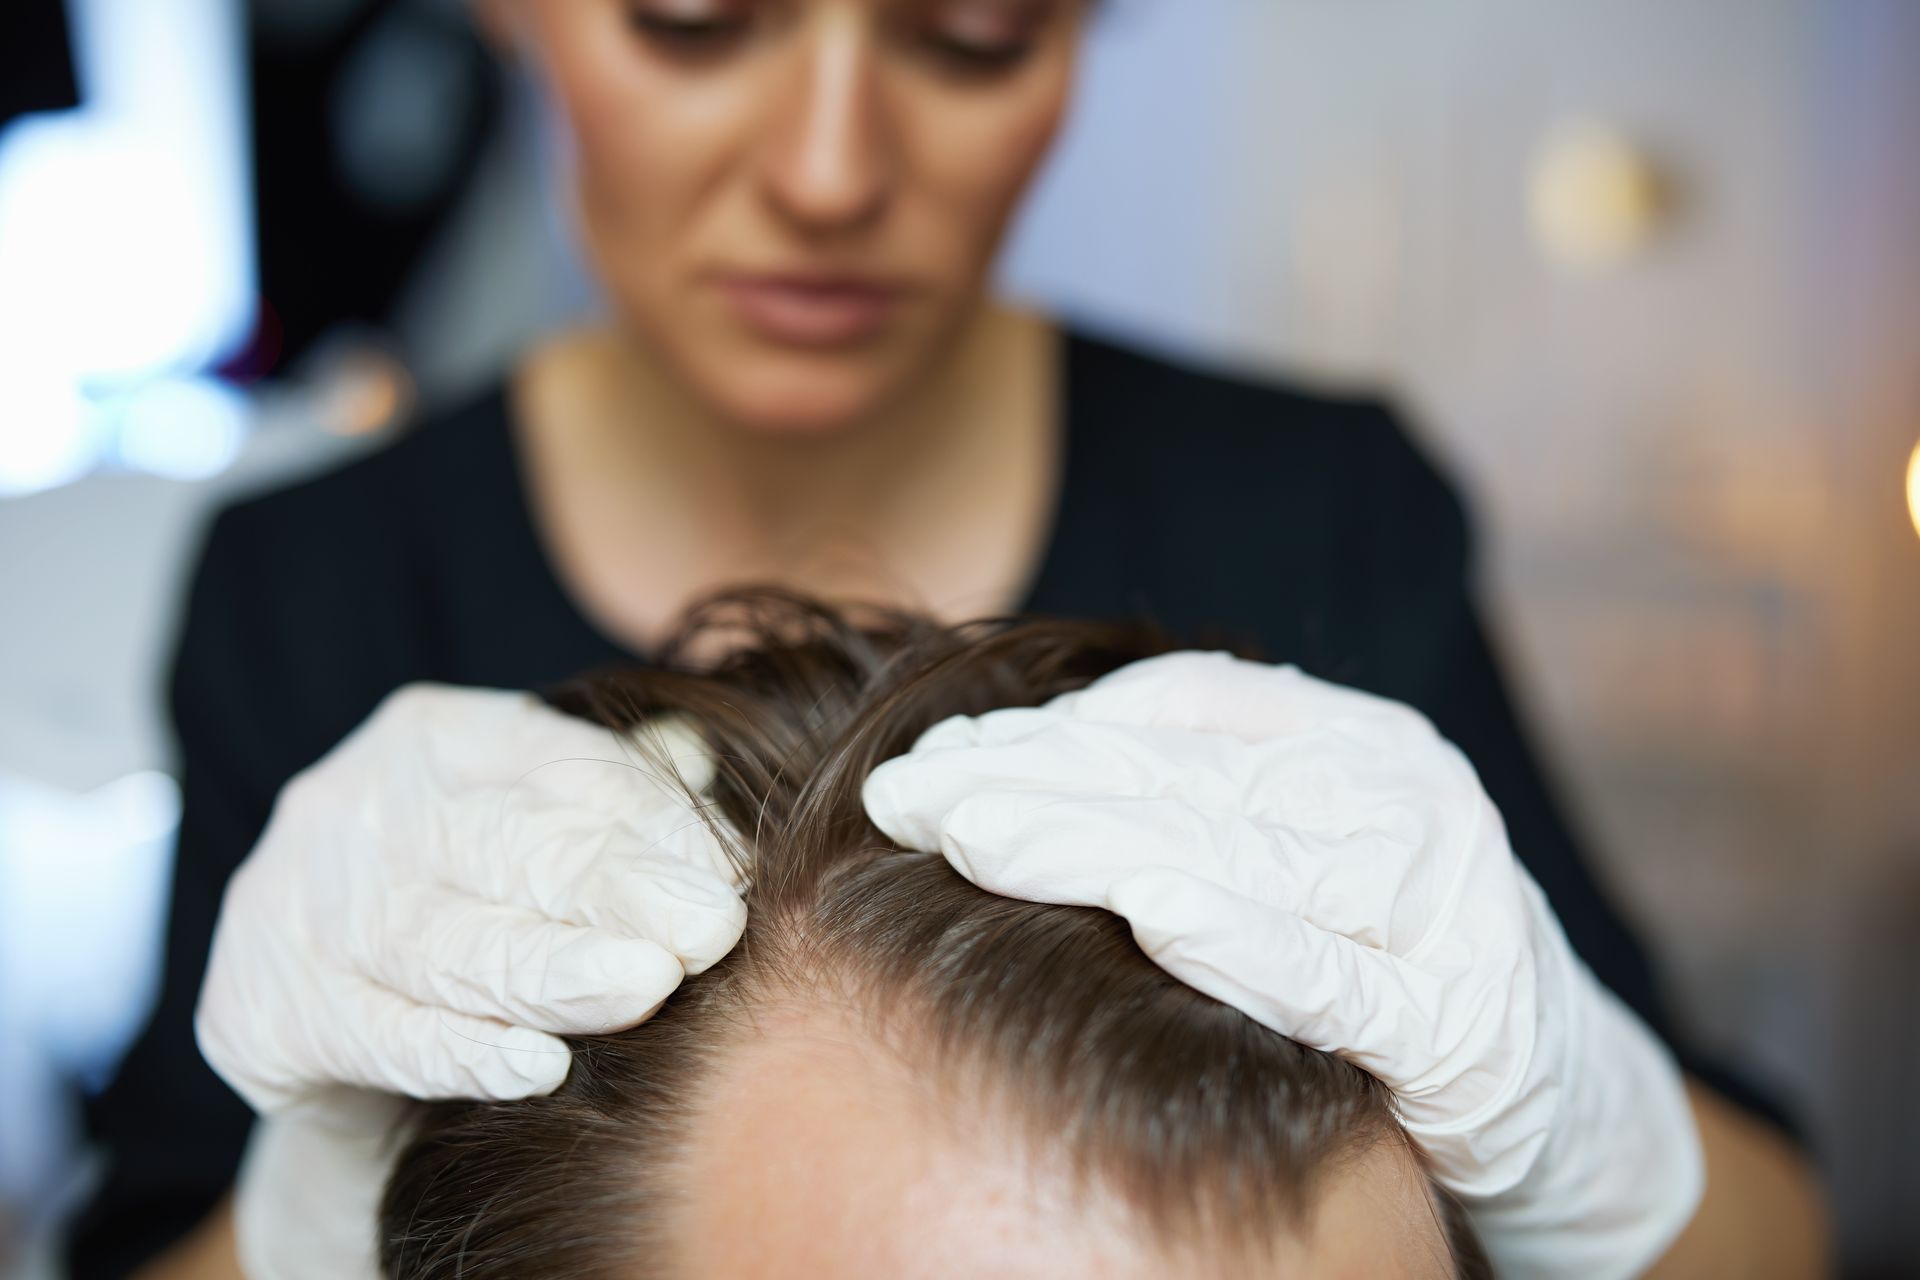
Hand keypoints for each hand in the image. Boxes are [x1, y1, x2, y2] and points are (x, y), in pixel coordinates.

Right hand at [196, 685, 742, 1277]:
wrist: (332, 1020)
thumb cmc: (478, 903)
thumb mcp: (540, 826)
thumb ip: (621, 793)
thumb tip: (704, 760)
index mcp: (435, 735)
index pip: (560, 767)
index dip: (653, 820)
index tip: (733, 874)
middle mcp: (351, 799)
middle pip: (505, 848)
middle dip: (618, 892)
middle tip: (709, 931)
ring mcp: (294, 899)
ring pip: (445, 943)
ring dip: (556, 974)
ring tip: (648, 989)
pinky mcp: (261, 1006)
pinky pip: (381, 1033)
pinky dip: (465, 1051)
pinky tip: (540, 1066)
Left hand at [863, 652, 1703, 1279]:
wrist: (1563, 1097)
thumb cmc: (1387, 965)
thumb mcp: (1294, 859)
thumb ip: (1185, 803)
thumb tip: (1009, 768)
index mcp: (1352, 742)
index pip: (1172, 715)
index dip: (1044, 731)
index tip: (934, 758)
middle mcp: (1401, 797)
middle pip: (1181, 781)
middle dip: (1030, 784)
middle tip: (906, 795)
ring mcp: (1438, 901)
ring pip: (1237, 856)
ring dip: (1093, 843)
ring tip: (971, 833)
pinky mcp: (1459, 1019)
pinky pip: (1328, 974)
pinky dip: (1239, 940)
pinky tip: (1147, 912)